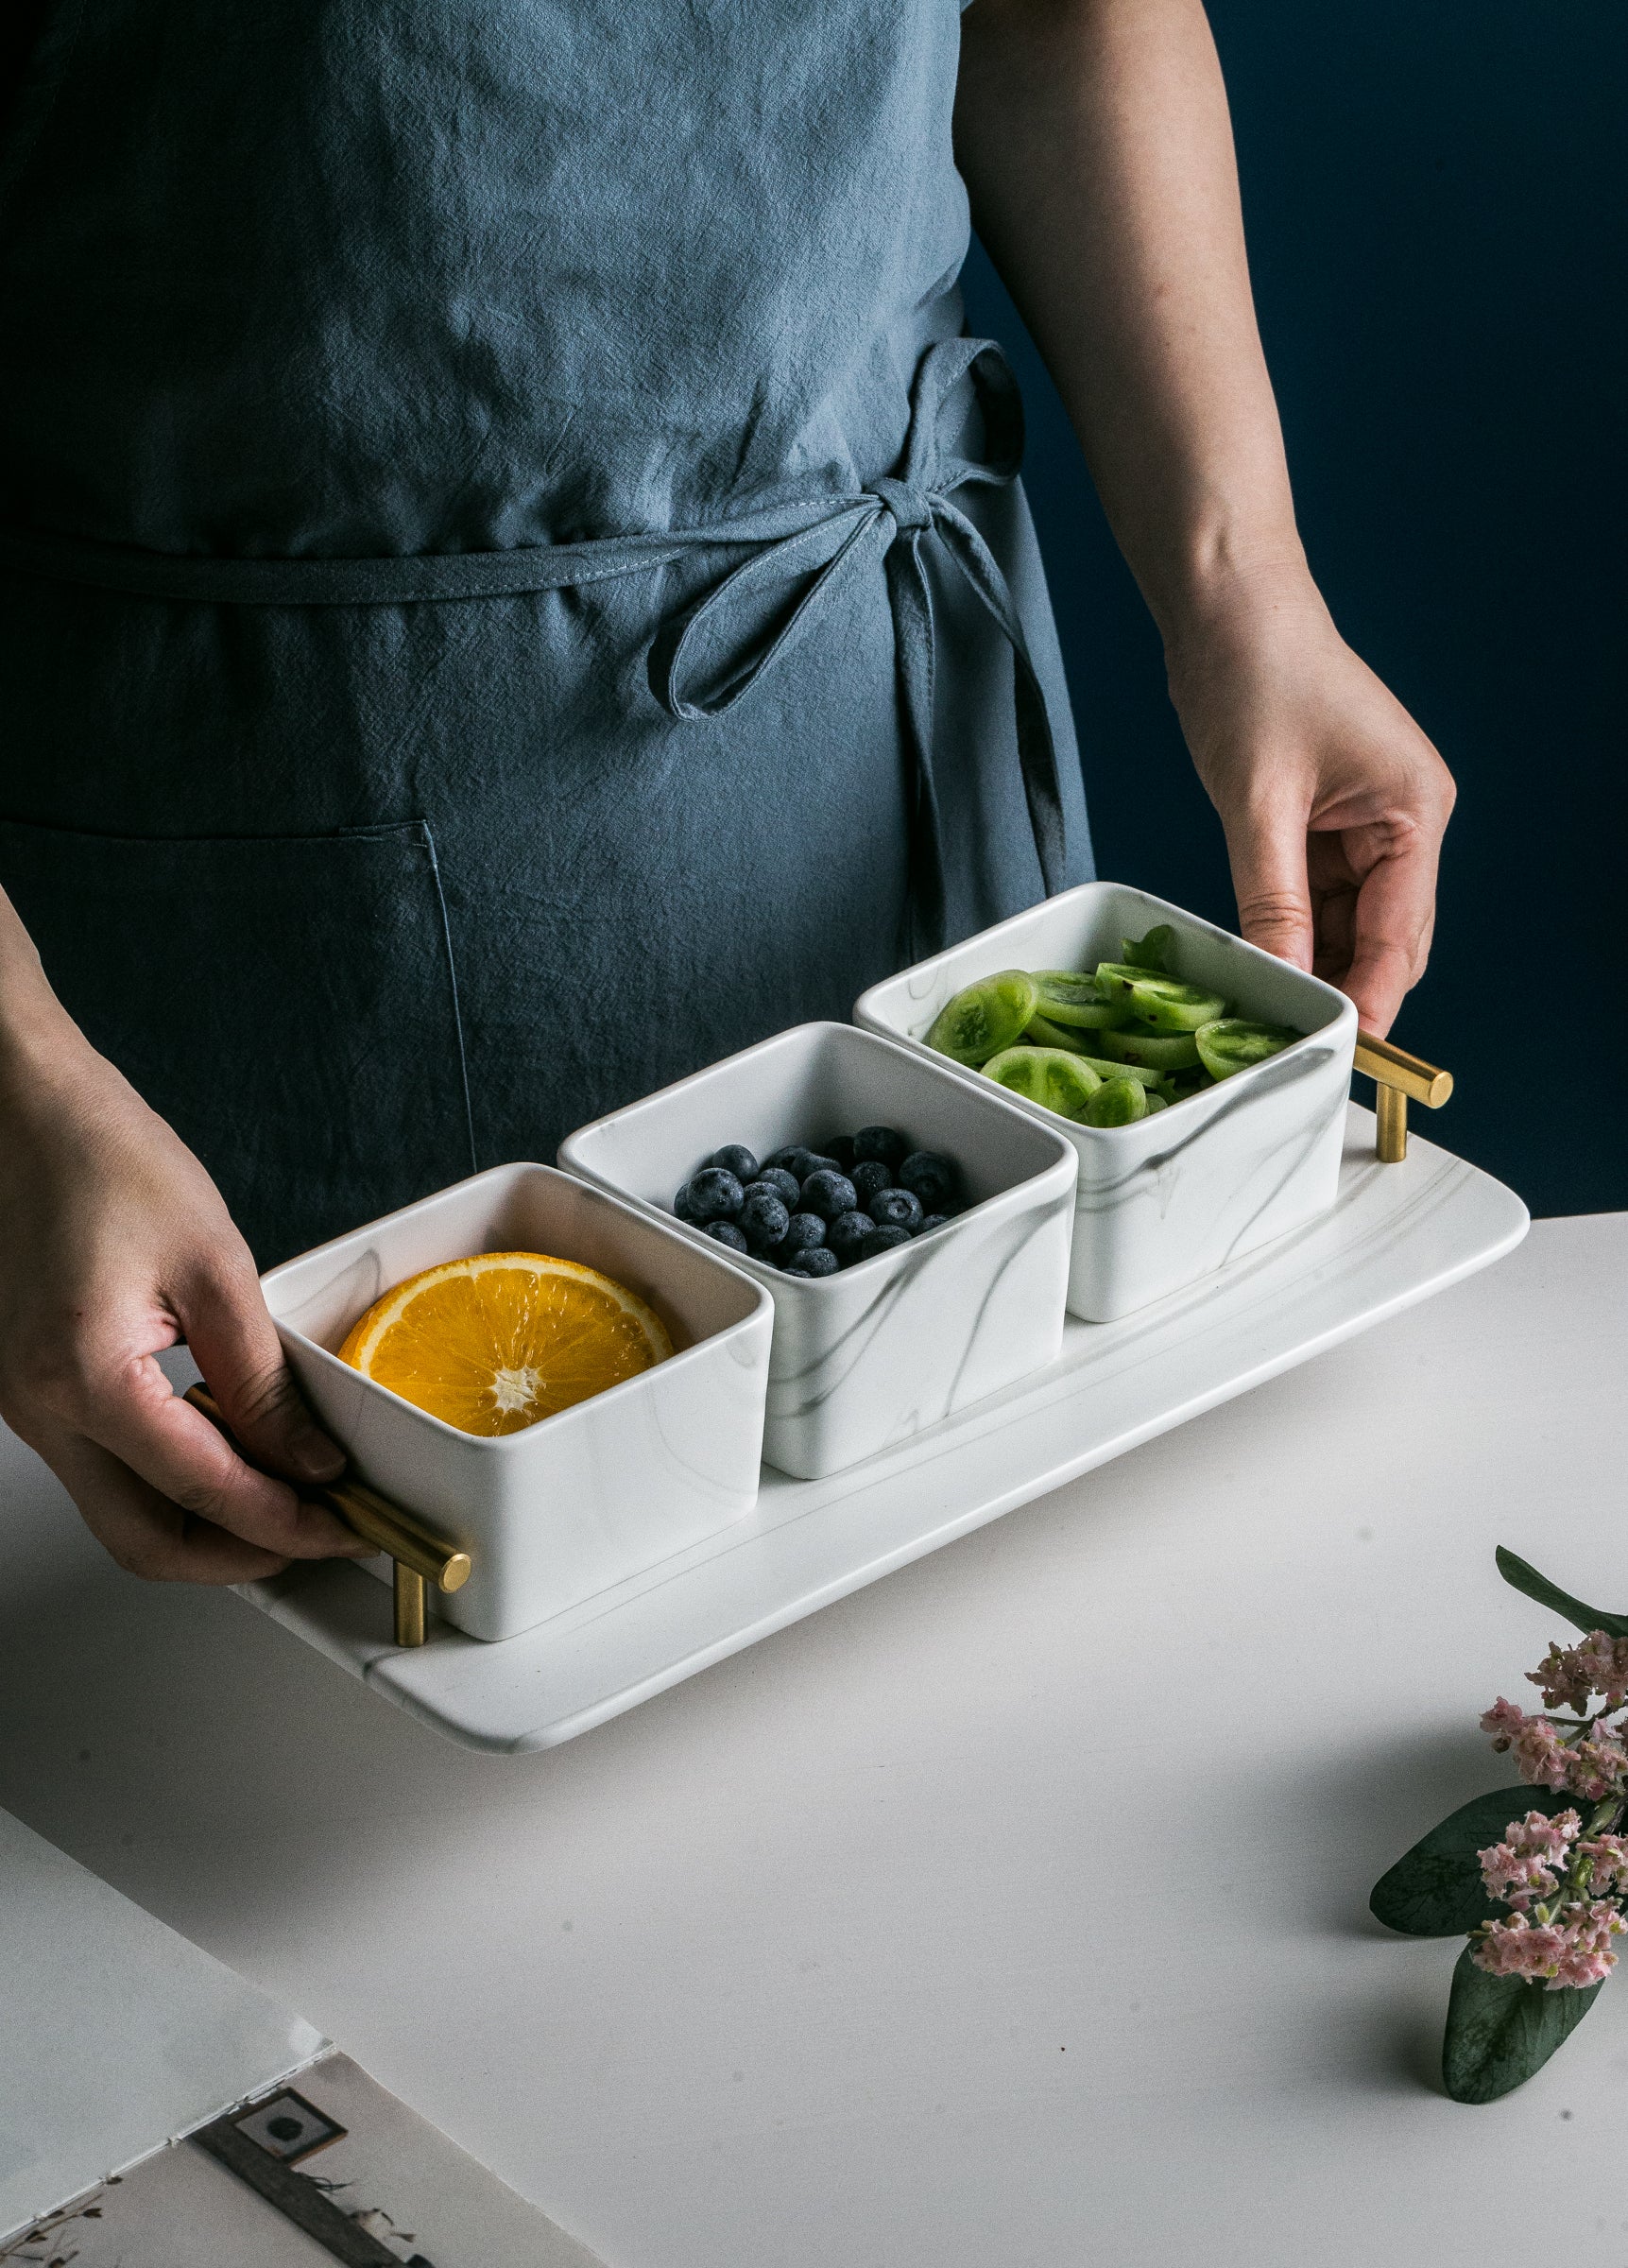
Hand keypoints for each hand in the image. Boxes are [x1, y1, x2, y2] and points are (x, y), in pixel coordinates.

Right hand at [0, 1008, 365, 1582]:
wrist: (21, 1110)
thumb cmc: (101, 1157)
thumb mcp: (213, 1264)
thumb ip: (261, 1379)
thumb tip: (309, 1459)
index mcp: (86, 1377)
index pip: (203, 1491)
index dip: (285, 1523)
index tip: (345, 1527)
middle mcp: (39, 1409)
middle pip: (145, 1542)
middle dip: (240, 1556)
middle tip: (319, 1536)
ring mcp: (24, 1407)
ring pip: (119, 1515)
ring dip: (205, 1523)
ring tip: (289, 1497)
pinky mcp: (29, 1391)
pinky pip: (102, 1468)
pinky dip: (170, 1480)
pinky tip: (230, 1450)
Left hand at [1166, 562, 1455, 1035]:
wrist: (1226, 604)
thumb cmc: (1255, 671)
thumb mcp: (1257, 802)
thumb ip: (1273, 901)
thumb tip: (1285, 981)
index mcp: (1414, 810)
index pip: (1403, 933)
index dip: (1374, 997)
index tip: (1343, 1051)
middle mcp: (1405, 821)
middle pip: (1385, 939)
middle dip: (1345, 990)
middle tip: (1297, 1047)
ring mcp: (1366, 825)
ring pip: (1346, 926)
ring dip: (1311, 965)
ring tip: (1267, 1015)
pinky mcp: (1325, 824)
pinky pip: (1314, 899)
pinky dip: (1289, 932)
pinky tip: (1258, 964)